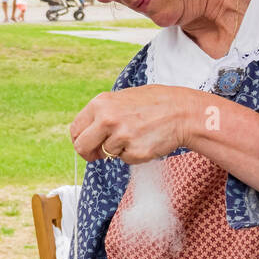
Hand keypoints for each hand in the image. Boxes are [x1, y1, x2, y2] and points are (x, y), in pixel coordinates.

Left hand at [71, 86, 197, 163]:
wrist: (182, 112)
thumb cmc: (154, 104)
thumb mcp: (122, 99)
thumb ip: (102, 114)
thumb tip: (86, 134)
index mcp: (100, 103)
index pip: (75, 129)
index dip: (79, 140)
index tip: (86, 145)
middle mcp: (107, 119)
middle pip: (82, 147)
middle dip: (89, 153)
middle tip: (99, 154)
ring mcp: (121, 136)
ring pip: (107, 154)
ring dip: (119, 150)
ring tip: (137, 135)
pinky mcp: (135, 152)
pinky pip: (125, 160)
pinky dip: (133, 154)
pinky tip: (145, 140)